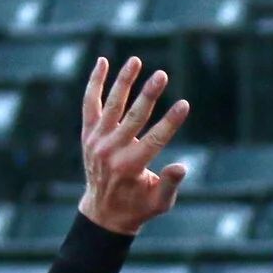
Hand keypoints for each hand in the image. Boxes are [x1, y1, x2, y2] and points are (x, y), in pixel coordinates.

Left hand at [77, 57, 189, 236]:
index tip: (184, 104)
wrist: (103, 212)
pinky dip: (95, 83)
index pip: (155, 138)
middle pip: (133, 116)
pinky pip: (90, 103)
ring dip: (124, 81)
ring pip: (112, 104)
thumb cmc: (138, 207)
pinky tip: (103, 62)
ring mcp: (96, 140)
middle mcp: (110, 151)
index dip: (170, 121)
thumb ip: (170, 185)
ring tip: (136, 61)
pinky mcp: (88, 134)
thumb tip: (182, 167)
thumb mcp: (159, 203)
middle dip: (149, 94)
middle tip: (162, 75)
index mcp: (130, 167)